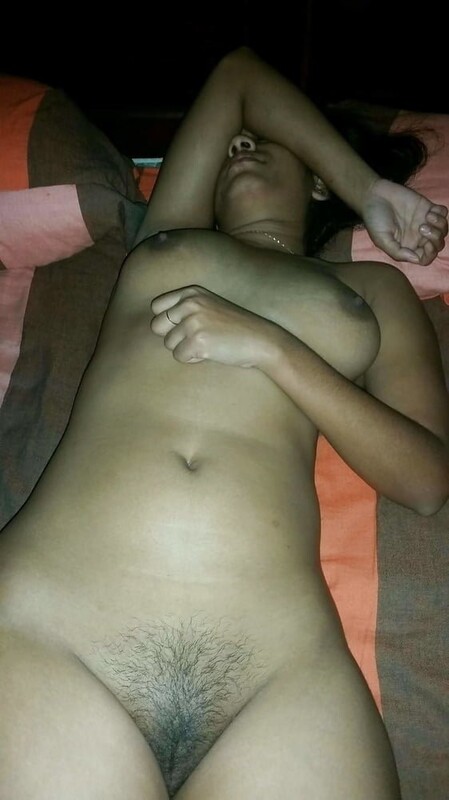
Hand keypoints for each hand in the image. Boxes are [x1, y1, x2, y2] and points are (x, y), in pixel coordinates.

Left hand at [150, 285, 275, 367]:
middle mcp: (189, 304)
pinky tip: (210, 352)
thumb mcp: (209, 305)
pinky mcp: (197, 341)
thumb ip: (186, 308)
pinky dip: (192, 359)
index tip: (181, 327)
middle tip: (194, 338)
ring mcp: (192, 322)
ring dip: (185, 348)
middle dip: (172, 336)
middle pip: (157, 326)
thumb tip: (157, 325)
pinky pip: (179, 356)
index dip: (166, 321)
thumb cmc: (234, 326)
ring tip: (207, 344)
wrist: (260, 339)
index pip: (156, 306)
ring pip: (168, 344)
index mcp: (191, 293)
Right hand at [362, 178, 447, 264]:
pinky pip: (443, 213)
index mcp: (408, 246)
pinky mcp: (427, 207)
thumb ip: (397, 252)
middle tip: (422, 228)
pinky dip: (441, 214)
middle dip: (436, 239)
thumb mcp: (382, 240)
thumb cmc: (375, 219)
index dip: (430, 254)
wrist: (374, 196)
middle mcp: (418, 236)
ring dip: (440, 226)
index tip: (426, 245)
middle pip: (438, 245)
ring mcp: (424, 221)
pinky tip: (429, 212)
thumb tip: (416, 259)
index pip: (426, 257)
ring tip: (427, 218)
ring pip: (443, 229)